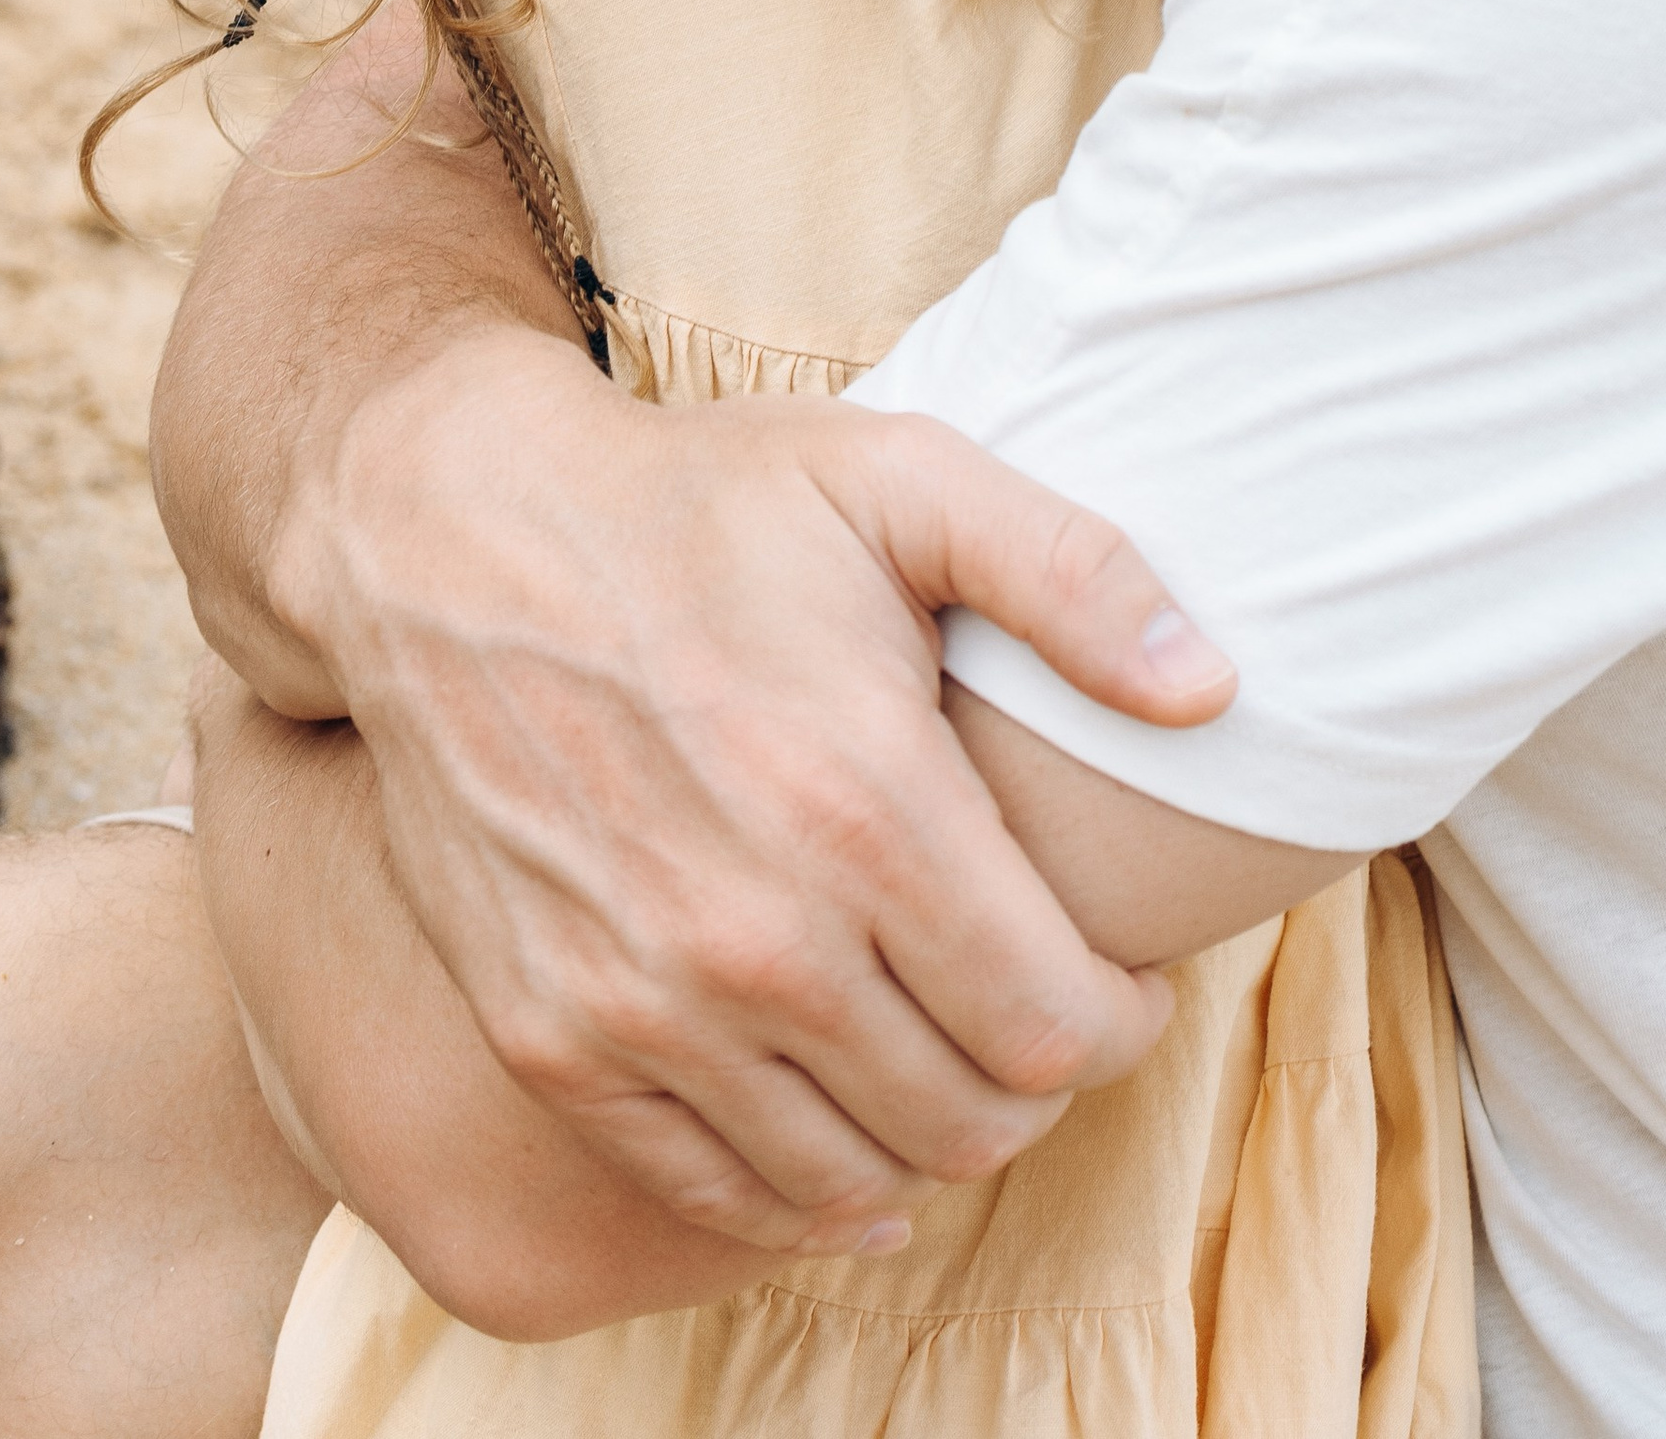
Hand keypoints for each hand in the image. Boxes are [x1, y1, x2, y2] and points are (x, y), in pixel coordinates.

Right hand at [285, 330, 1235, 1253]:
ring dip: (931, 1140)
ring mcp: (640, 1000)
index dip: (1122, 1021)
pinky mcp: (549, 1032)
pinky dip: (800, 1192)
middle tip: (1041, 1014)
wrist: (449, 537)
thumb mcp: (899, 472)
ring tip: (949, 1057)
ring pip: (855, 1177)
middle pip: (971, 1119)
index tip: (1120, 976)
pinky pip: (711, 1190)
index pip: (1057, 1025)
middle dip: (1038, 1083)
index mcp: (863, 804)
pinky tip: (842, 1137)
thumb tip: (1216, 687)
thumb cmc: (698, 499)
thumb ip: (1072, 573)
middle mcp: (754, 931)